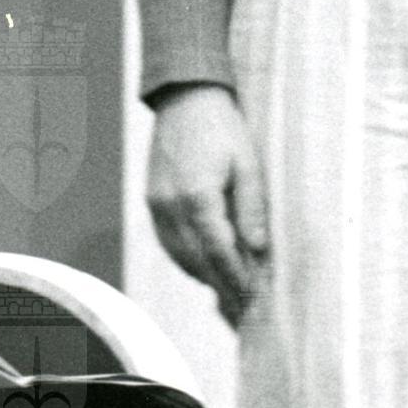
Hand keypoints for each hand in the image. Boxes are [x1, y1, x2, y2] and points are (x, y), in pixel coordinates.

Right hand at [146, 84, 268, 326]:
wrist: (184, 98)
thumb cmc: (222, 127)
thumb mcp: (249, 163)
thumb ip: (252, 209)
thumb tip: (257, 251)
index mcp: (198, 196)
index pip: (220, 253)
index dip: (238, 280)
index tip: (255, 301)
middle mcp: (170, 205)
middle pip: (197, 262)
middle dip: (222, 288)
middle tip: (244, 310)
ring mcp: (156, 204)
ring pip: (179, 257)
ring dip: (204, 277)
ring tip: (228, 294)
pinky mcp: (151, 200)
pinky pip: (168, 243)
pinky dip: (187, 260)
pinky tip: (204, 266)